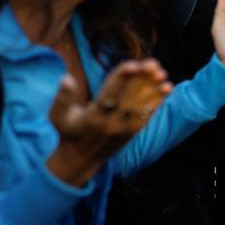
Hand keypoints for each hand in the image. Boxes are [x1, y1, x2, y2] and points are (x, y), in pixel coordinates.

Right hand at [47, 59, 171, 186]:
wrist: (81, 160)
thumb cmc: (69, 132)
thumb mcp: (58, 116)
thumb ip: (62, 98)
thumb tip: (66, 78)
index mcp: (93, 116)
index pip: (110, 92)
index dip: (122, 78)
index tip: (133, 64)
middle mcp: (111, 122)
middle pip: (130, 96)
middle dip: (142, 80)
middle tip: (154, 64)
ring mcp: (124, 128)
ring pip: (141, 105)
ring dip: (154, 88)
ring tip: (162, 73)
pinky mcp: (133, 132)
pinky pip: (147, 115)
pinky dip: (158, 101)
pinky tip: (167, 88)